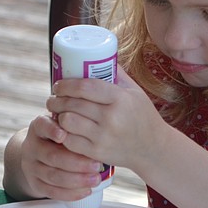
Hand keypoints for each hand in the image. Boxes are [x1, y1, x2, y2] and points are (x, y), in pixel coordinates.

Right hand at [13, 114, 104, 201]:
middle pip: (52, 156)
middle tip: (96, 165)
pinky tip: (85, 190)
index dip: (52, 130)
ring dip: (76, 180)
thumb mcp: (63, 126)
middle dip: (77, 163)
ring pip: (53, 176)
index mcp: (39, 128)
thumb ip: (75, 128)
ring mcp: (31, 166)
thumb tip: (98, 133)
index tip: (64, 134)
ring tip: (95, 179)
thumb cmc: (58, 137)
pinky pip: (52, 191)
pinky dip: (70, 193)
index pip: (42, 126)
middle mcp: (32, 146)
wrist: (39, 154)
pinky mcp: (35, 183)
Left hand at [47, 67, 164, 173]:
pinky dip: (63, 133)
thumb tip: (97, 54)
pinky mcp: (97, 153)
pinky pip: (70, 141)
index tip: (58, 84)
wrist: (154, 148)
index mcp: (120, 99)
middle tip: (53, 98)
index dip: (66, 84)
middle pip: (72, 104)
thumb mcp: (134, 91)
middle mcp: (111, 118)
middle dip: (56, 100)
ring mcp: (103, 137)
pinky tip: (63, 129)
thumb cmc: (142, 115)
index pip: (84, 87)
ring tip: (58, 112)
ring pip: (67, 122)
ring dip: (58, 116)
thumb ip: (116, 74)